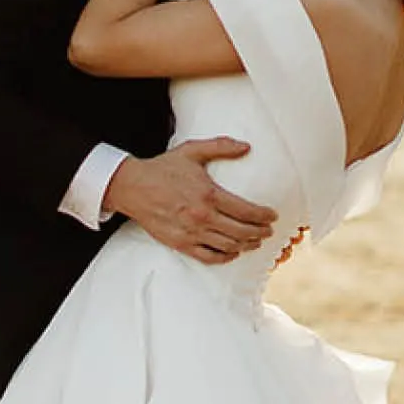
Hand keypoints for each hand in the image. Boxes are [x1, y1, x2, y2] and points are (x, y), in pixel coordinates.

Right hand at [104, 137, 278, 263]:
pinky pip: (208, 256)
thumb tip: (246, 146)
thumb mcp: (191, 151)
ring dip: (246, 245)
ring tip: (255, 241)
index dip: (264, 216)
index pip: (246, 211)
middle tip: (268, 231)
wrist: (132, 187)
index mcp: (208, 194)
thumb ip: (220, 147)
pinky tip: (233, 252)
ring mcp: (191, 232)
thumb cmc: (162, 168)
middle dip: (260, 232)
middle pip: (242, 231)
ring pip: (228, 246)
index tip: (272, 216)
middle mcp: (202, 216)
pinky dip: (225, 257)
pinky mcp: (180, 243)